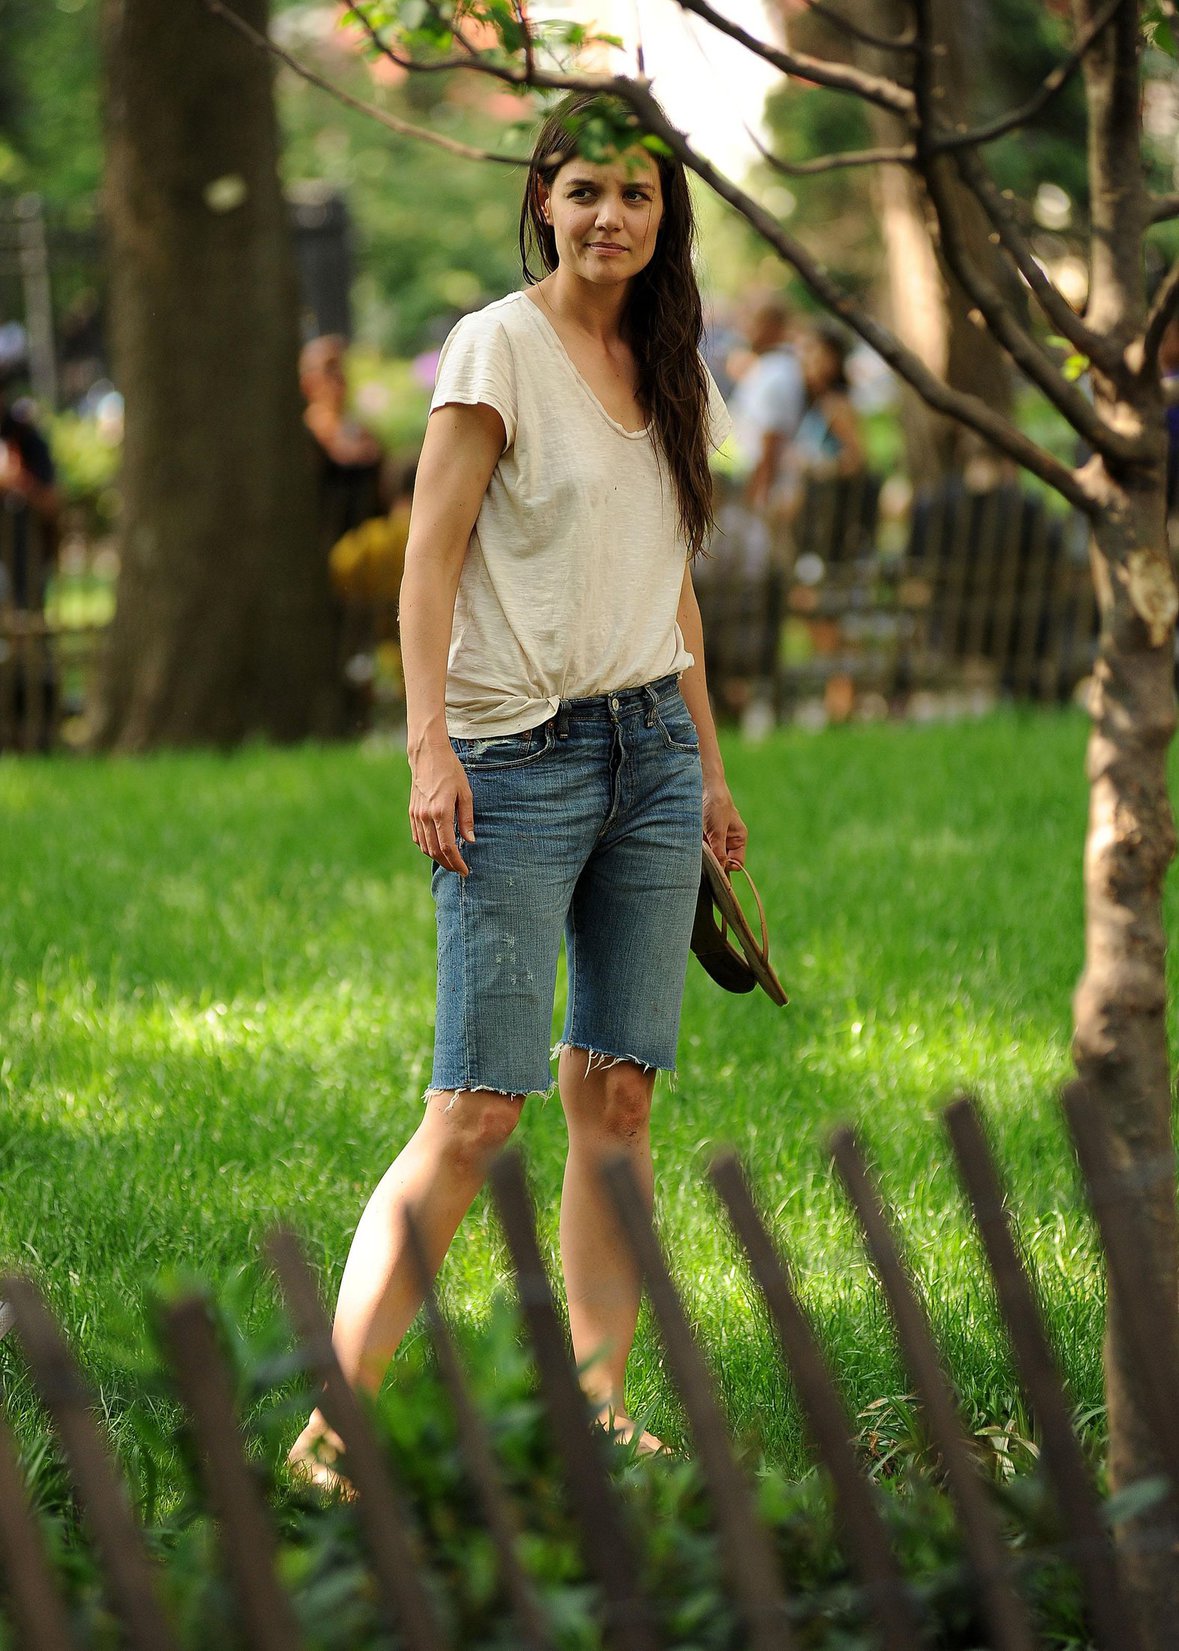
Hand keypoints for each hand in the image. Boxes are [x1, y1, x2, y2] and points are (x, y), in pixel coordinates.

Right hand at [409, 738, 474, 875]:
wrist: (428, 755)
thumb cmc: (451, 771)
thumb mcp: (466, 793)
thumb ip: (467, 819)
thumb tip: (470, 841)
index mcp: (441, 812)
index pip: (448, 847)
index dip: (457, 862)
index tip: (465, 870)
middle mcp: (426, 816)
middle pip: (435, 851)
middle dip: (448, 864)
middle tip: (459, 870)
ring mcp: (417, 815)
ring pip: (425, 846)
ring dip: (437, 858)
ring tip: (450, 861)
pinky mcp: (412, 812)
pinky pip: (417, 837)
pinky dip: (426, 847)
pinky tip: (436, 848)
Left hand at [703, 780, 747, 870]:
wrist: (701, 786)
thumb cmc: (715, 805)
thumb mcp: (718, 831)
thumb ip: (719, 852)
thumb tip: (721, 872)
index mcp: (738, 839)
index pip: (736, 864)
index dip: (727, 868)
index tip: (716, 868)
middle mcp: (727, 841)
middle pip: (722, 862)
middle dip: (713, 864)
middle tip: (704, 861)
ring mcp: (714, 838)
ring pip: (710, 857)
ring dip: (703, 856)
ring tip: (697, 850)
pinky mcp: (702, 835)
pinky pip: (700, 850)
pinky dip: (695, 850)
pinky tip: (691, 847)